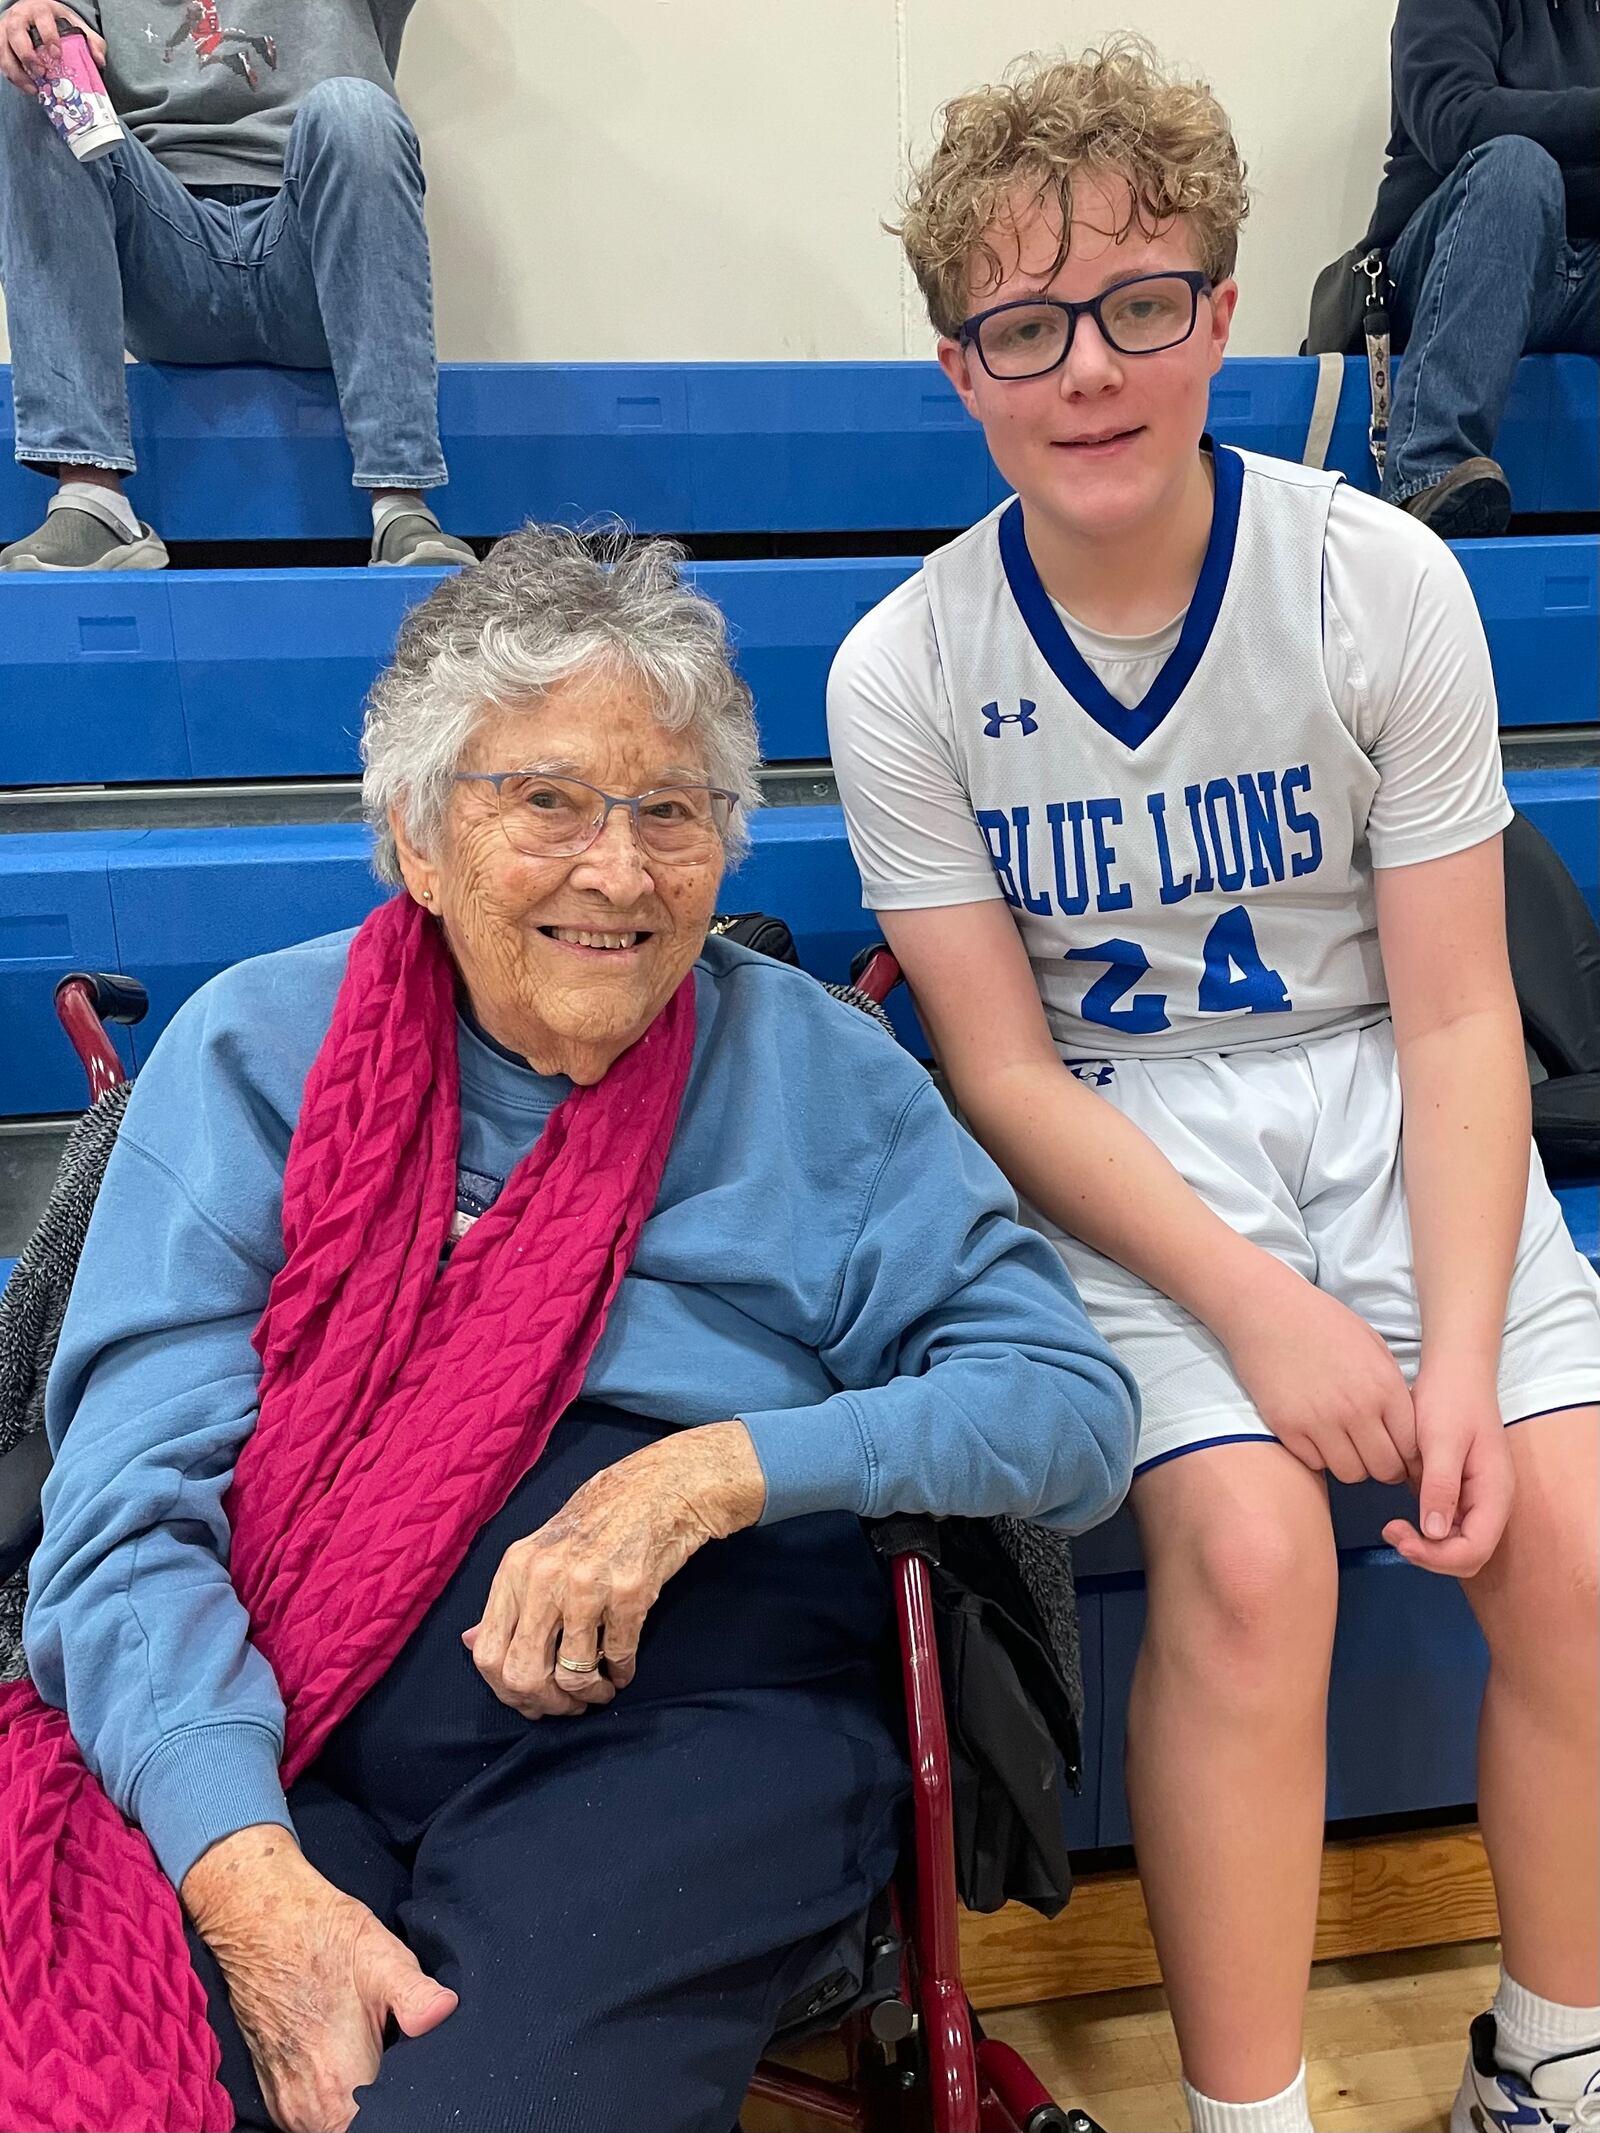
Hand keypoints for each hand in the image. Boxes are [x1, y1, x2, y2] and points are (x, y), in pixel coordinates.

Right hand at [0, 5, 105, 91]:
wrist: (33, 13)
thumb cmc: (54, 22)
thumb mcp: (74, 25)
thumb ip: (91, 41)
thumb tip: (99, 61)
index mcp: (39, 10)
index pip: (42, 19)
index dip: (49, 37)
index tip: (57, 54)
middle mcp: (19, 17)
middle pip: (16, 33)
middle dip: (27, 55)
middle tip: (41, 72)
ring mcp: (6, 28)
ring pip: (3, 48)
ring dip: (16, 70)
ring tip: (33, 87)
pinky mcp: (0, 41)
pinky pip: (0, 59)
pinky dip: (11, 75)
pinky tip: (26, 86)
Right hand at [181, 1825, 456, 2132]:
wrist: (259, 1918)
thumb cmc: (324, 1935)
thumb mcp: (382, 1958)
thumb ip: (417, 1997)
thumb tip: (448, 2012)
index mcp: (338, 2091)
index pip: (386, 2125)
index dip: (411, 2107)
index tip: (422, 2075)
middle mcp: (306, 2112)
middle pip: (361, 2127)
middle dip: (390, 2102)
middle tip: (406, 2056)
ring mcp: (286, 2106)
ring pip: (336, 2124)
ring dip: (362, 2100)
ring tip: (384, 2055)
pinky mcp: (275, 2093)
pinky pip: (315, 2115)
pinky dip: (338, 2097)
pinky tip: (357, 2058)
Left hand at [464, 1420, 766, 1717]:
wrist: (657, 1489)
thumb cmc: (596, 1523)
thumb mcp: (539, 1552)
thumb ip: (507, 1601)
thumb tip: (470, 1643)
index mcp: (515, 1569)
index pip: (487, 1654)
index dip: (506, 1692)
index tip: (530, 1699)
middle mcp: (544, 1577)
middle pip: (524, 1674)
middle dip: (547, 1704)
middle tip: (567, 1707)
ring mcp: (587, 1586)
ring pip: (573, 1675)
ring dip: (590, 1695)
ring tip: (600, 1690)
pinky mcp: (630, 1593)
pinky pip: (618, 1657)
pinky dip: (621, 1674)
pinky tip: (623, 1669)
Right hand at [1216, 1255, 1415, 1485]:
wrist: (1266, 1309)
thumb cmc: (1322, 1323)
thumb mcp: (1373, 1346)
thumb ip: (1392, 1389)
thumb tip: (1405, 1430)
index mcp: (1384, 1387)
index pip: (1412, 1447)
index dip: (1409, 1457)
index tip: (1401, 1456)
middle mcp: (1356, 1409)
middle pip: (1385, 1469)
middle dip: (1384, 1468)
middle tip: (1373, 1455)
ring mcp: (1320, 1421)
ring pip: (1351, 1474)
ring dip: (1351, 1464)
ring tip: (1344, 1445)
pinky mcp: (1287, 1427)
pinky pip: (1315, 1463)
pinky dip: (1318, 1456)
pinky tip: (1316, 1435)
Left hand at [1381, 1362, 1513, 1577]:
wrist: (1454, 1373)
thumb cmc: (1451, 1399)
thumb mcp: (1442, 1440)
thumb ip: (1441, 1486)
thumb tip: (1434, 1532)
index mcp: (1495, 1493)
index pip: (1475, 1549)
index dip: (1438, 1555)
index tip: (1402, 1539)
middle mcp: (1490, 1503)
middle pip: (1467, 1556)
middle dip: (1431, 1555)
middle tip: (1392, 1533)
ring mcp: (1475, 1500)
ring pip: (1455, 1546)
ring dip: (1426, 1547)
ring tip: (1393, 1527)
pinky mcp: (1459, 1494)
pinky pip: (1446, 1528)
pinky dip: (1424, 1531)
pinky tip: (1401, 1517)